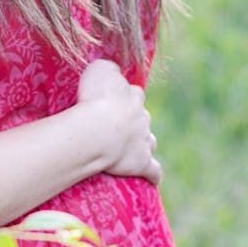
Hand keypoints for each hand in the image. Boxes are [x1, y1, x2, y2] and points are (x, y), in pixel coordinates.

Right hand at [76, 59, 161, 184]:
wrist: (97, 131)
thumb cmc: (94, 99)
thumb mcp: (99, 70)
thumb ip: (109, 68)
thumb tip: (114, 72)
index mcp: (133, 96)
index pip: (133, 93)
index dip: (123, 97)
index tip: (111, 102)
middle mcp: (143, 117)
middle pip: (142, 117)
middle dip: (133, 121)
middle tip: (113, 127)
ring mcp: (144, 140)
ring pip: (149, 140)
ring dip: (142, 142)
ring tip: (128, 148)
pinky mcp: (141, 163)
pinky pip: (153, 169)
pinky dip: (153, 173)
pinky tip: (152, 178)